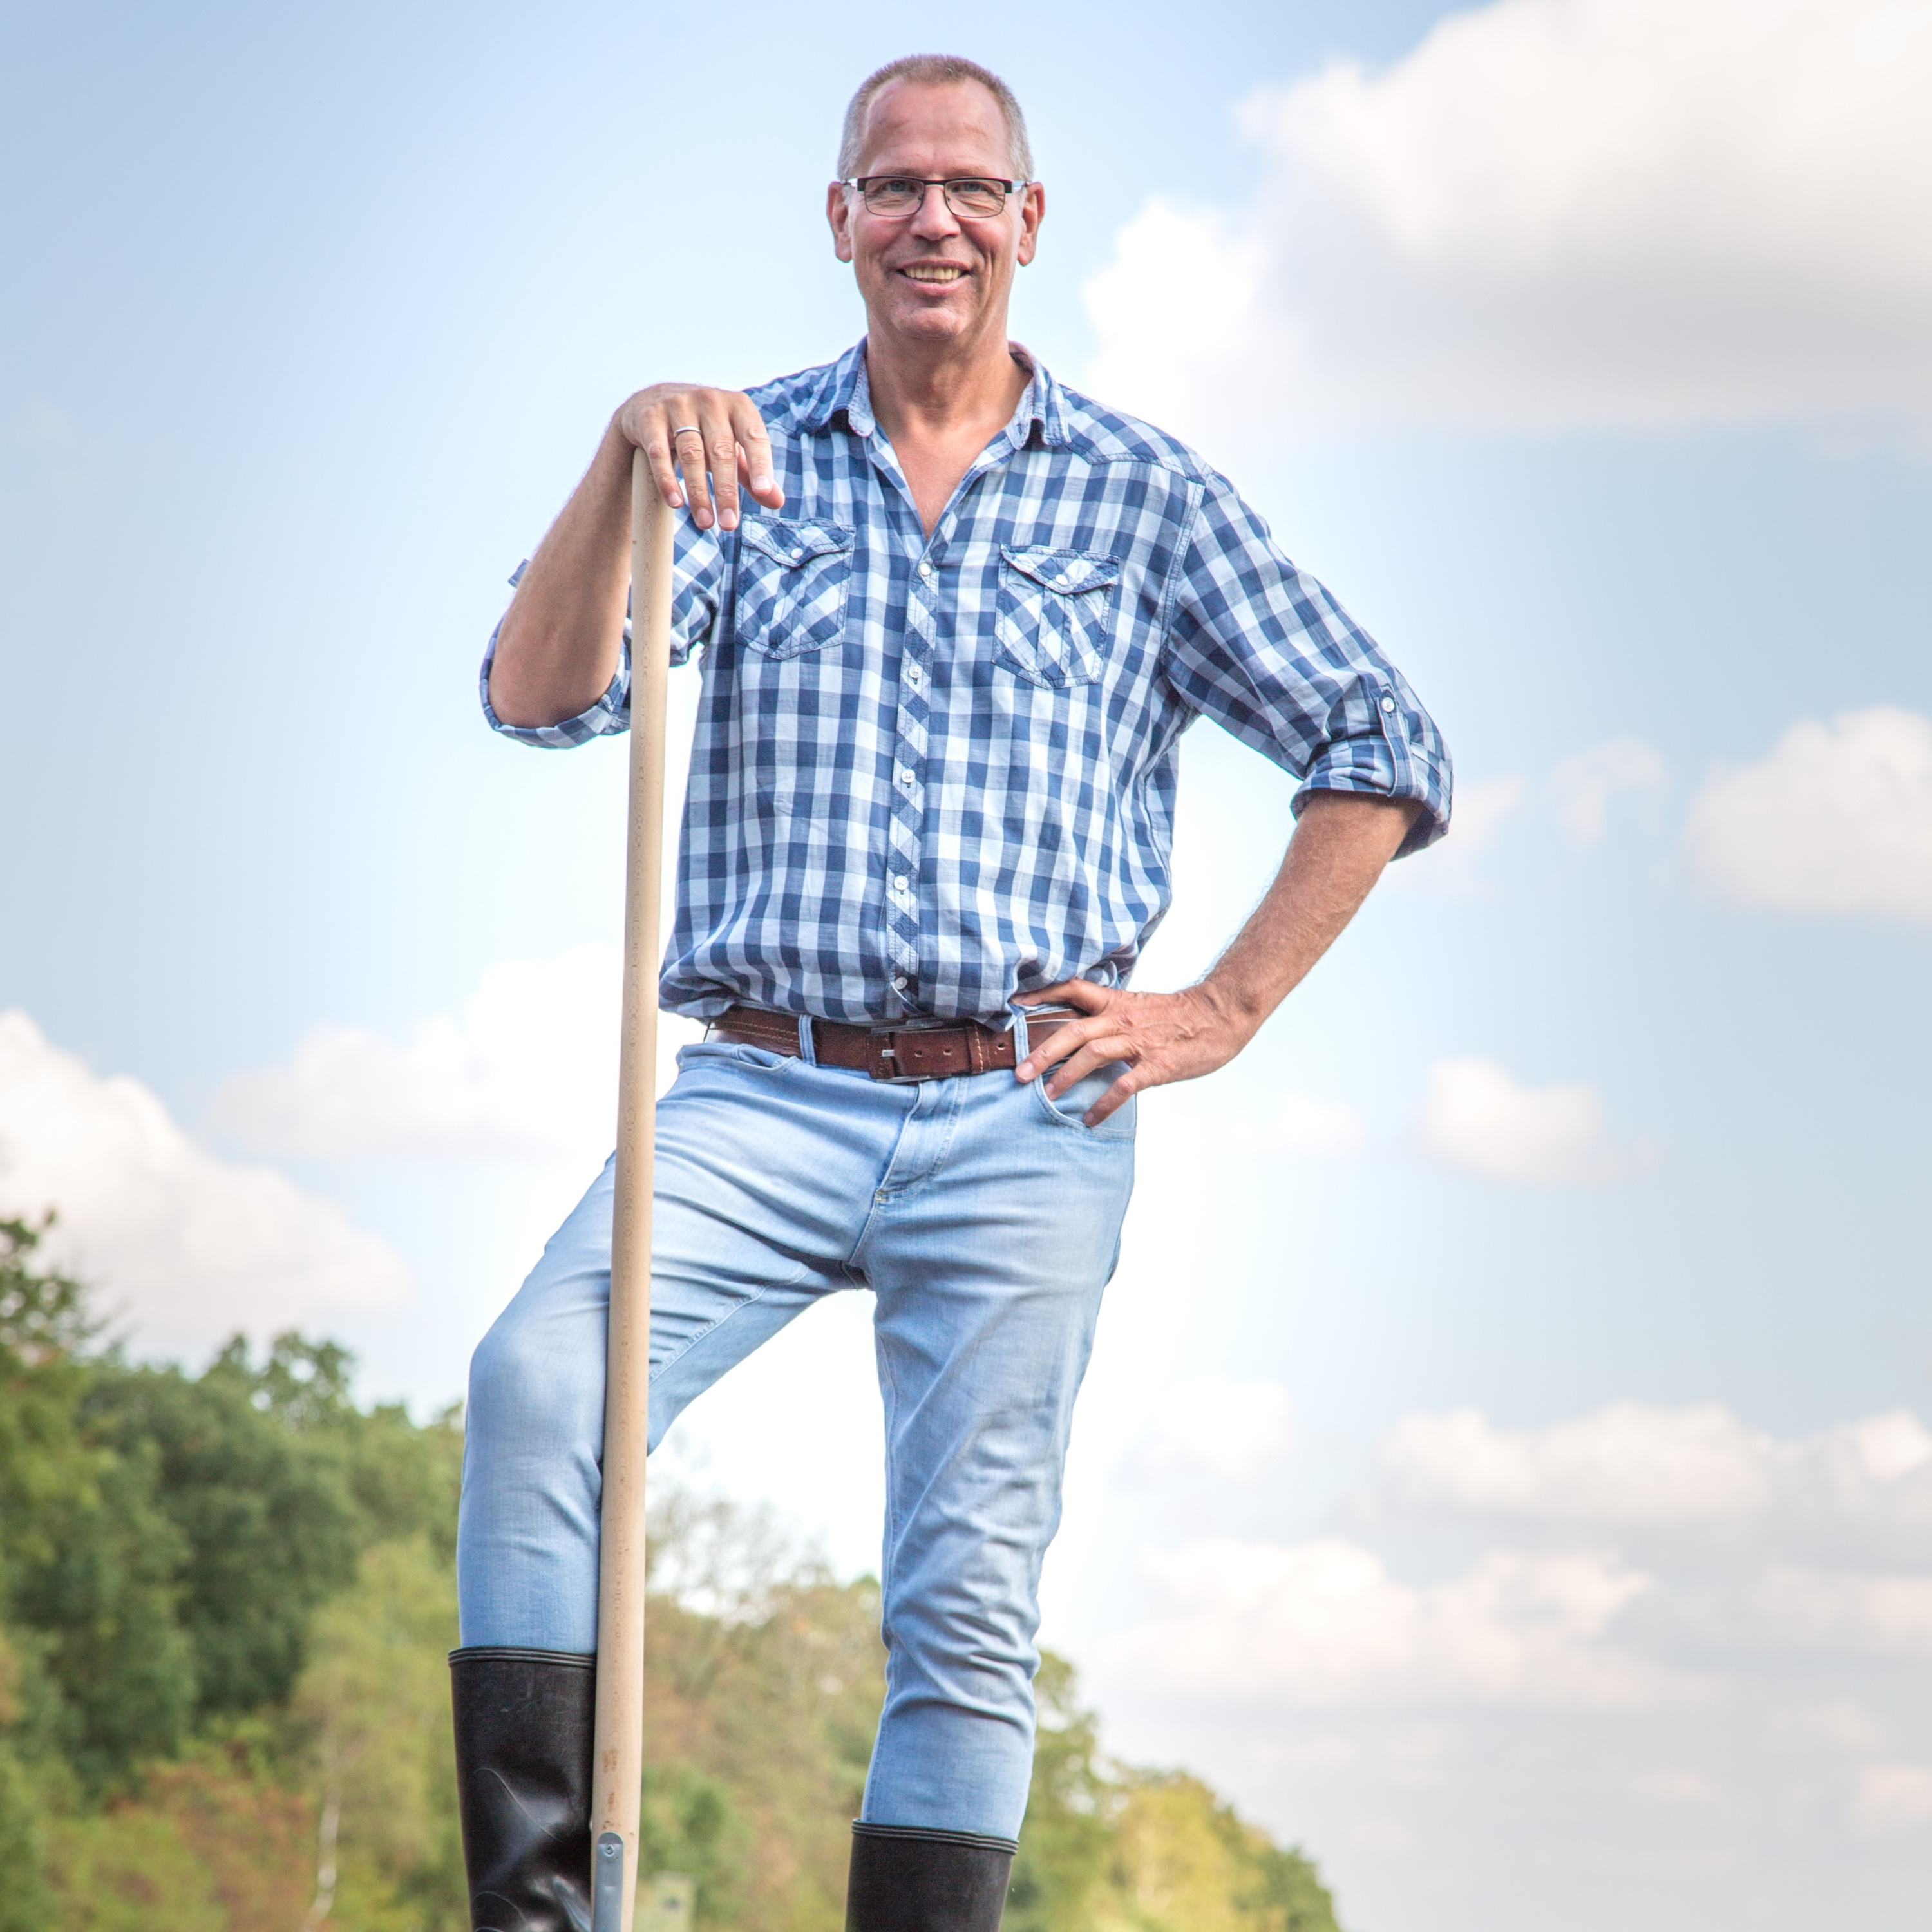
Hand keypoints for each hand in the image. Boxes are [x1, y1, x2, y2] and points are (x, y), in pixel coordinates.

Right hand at [611, 383, 784, 532]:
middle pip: (721, 451)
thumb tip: (777, 502)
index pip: (754, 436)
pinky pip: (659, 452)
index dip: (760, 464)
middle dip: (726, 492)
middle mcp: (709, 400)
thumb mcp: (731, 445)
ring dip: (699, 493)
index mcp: (737, 405)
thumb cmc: (703, 430)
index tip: (763, 491)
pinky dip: (667, 479)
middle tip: (730, 525)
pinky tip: (676, 503)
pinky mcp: (650, 416)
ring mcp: (678, 404)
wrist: (653, 402)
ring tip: (705, 523)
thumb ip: (751, 471)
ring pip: (691, 454)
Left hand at [1014, 979, 1254, 1126]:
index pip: (1072, 989)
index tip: (1013, 1005)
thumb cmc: (1179, 1014)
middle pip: (1073, 1030)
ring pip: (1092, 1054)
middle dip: (1042, 1052)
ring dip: (1066, 1076)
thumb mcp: (1138, 1006)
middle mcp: (1121, 1019)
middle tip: (1020, 1073)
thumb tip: (1081, 1031)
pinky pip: (1124, 1085)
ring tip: (1046, 1096)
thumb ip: (1110, 1016)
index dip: (1041, 995)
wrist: (1220, 1014)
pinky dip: (1103, 1104)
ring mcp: (1139, 1042)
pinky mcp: (1156, 1065)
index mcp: (1116, 1002)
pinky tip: (1089, 1119)